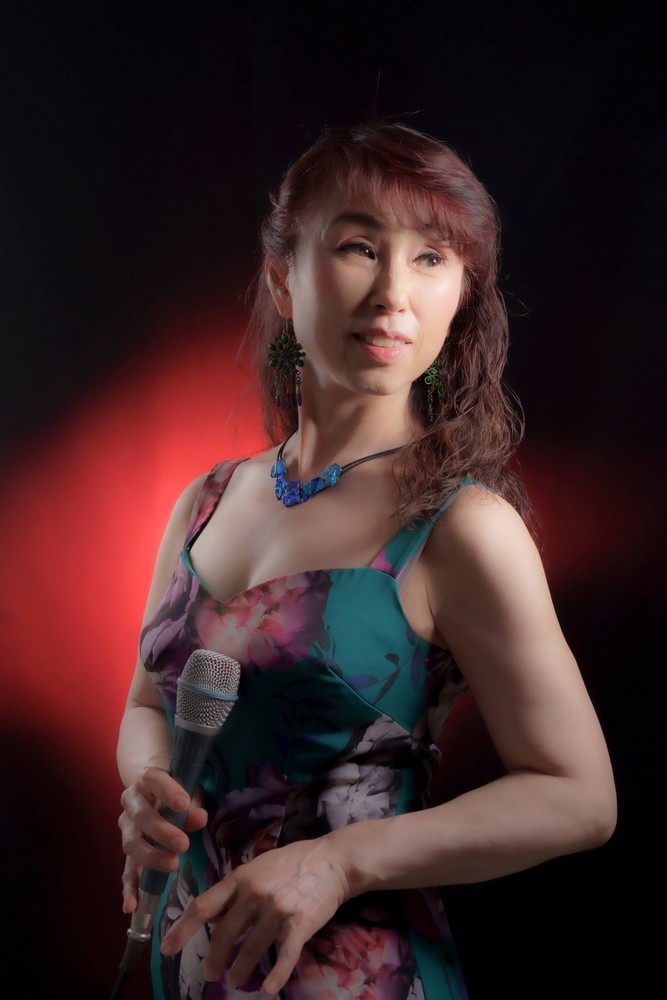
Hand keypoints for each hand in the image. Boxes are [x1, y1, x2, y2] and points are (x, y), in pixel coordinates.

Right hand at [118, 765, 207, 912]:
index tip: (183, 804)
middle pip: (141, 817)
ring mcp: (127, 826)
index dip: (167, 791)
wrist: (153, 788)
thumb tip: (200, 818)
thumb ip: (193, 805)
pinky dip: (128, 888)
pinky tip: (131, 906)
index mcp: (146, 779)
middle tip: (183, 844)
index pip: (154, 780)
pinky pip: (126, 869)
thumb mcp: (188, 791)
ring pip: (132, 843)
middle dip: (161, 832)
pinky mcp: (129, 848)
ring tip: (172, 865)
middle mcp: (131, 801)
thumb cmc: (177, 789)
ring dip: (151, 857)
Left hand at [160, 835, 349, 994]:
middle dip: (213, 959)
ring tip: (236, 981)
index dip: (182, 929)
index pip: (203, 906)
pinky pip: (284, 955)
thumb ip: (234, 891)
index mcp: (240, 878)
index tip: (167, 948)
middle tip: (210, 974)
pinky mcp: (300, 923)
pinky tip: (268, 989)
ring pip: (251, 949)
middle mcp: (255, 893)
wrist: (334, 859)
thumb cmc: (292, 862)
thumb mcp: (257, 867)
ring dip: (240, 970)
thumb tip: (210, 915)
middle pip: (224, 933)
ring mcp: (278, 909)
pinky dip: (276, 975)